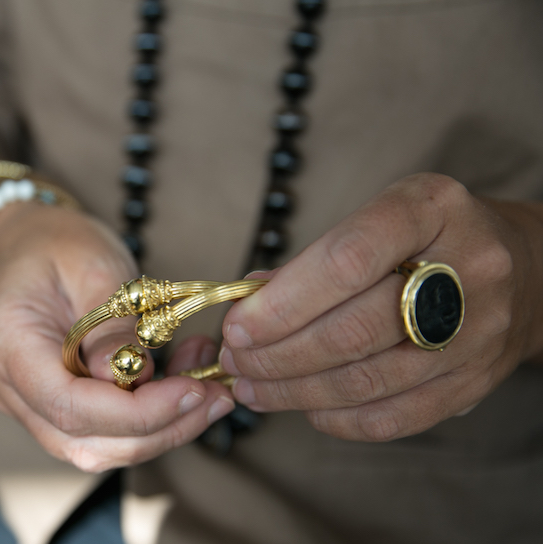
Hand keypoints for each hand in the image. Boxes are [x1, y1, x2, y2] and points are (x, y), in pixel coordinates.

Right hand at [0, 202, 234, 471]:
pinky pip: (100, 431)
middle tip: (215, 397)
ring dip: (160, 429)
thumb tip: (138, 378)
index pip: (67, 403)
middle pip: (83, 440)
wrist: (31, 245)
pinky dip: (148, 419)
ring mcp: (24, 401)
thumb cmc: (60, 245)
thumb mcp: (95, 265)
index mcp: (6, 341)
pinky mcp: (49, 407)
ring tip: (208, 390)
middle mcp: (6, 384)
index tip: (192, 391)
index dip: (135, 412)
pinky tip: (183, 385)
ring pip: (95, 447)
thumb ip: (113, 325)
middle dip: (159, 429)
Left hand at [218, 173, 542, 441]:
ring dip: (296, 391)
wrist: (525, 269)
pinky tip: (305, 407)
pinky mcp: (476, 381)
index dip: (282, 303)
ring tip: (252, 388)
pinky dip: (338, 419)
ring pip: (369, 380)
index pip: (347, 260)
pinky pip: (396, 417)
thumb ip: (315, 259)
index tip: (237, 326)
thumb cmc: (430, 237)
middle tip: (236, 362)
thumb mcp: (379, 218)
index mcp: (431, 209)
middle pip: (354, 329)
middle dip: (278, 354)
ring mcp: (478, 332)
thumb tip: (249, 301)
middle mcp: (466, 269)